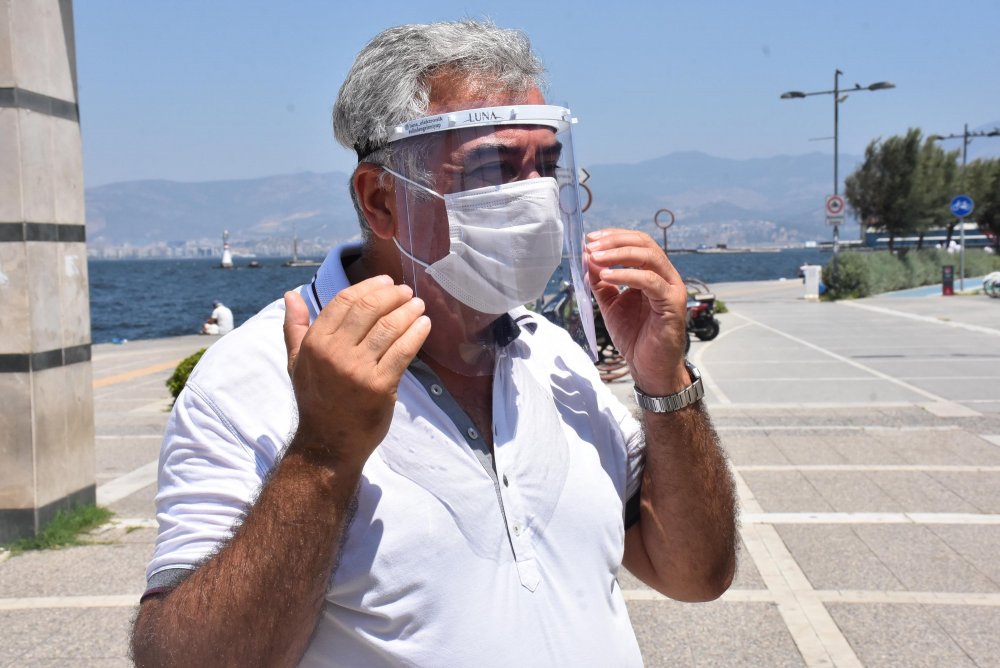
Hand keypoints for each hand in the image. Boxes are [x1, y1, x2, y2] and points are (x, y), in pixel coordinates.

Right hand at [282, 276, 430, 469]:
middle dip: (392, 295)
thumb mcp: (297, 362)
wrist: (328, 444)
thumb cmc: (316, 400)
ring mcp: (357, 370)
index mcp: (315, 343)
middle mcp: (333, 353)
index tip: (386, 282)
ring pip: (388, 328)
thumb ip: (295, 327)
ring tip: (419, 305)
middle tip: (406, 292)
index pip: (344, 301)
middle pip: (368, 310)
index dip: (369, 287)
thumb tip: (291, 295)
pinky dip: (416, 334)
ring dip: (408, 311)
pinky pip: (402, 352)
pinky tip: (424, 325)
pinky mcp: (379, 386)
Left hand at [585, 229, 688, 394]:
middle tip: (591, 245)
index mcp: (653, 273)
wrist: (649, 367)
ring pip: (649, 257)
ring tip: (594, 257)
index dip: (614, 237)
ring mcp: (672, 288)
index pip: (637, 243)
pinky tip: (607, 276)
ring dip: (619, 254)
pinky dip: (627, 275)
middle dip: (615, 241)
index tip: (590, 238)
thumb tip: (587, 258)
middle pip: (644, 244)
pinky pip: (650, 281)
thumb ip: (601, 282)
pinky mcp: (673, 303)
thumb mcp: (611, 304)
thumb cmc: (634, 337)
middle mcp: (666, 276)